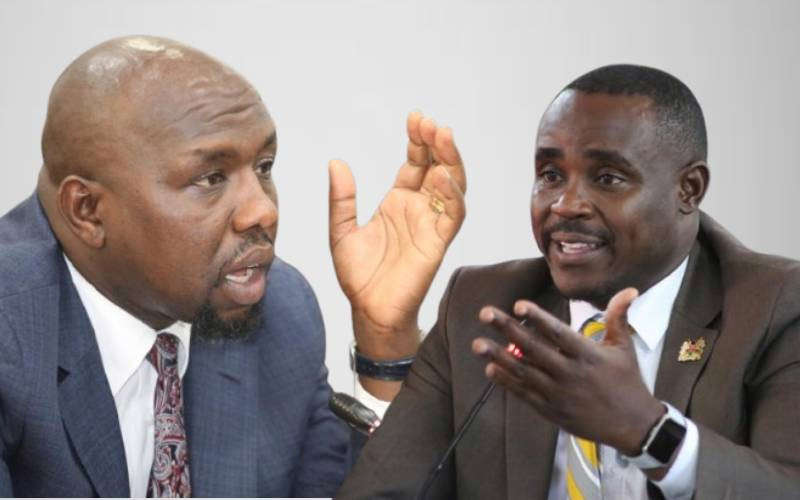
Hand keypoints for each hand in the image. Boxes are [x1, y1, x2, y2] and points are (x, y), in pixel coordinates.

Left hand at [329, 111, 465, 360]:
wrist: (368, 310)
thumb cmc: (358, 276)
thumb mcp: (341, 230)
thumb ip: (342, 199)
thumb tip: (336, 162)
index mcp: (398, 202)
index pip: (415, 164)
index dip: (417, 142)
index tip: (415, 119)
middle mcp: (419, 209)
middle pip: (437, 168)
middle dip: (436, 144)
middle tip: (429, 123)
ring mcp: (431, 225)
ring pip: (452, 186)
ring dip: (450, 161)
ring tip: (442, 137)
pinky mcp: (438, 243)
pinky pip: (452, 215)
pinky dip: (452, 196)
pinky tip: (441, 178)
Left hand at [472, 288, 664, 455]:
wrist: (633, 425)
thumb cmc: (628, 382)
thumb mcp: (624, 347)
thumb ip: (618, 316)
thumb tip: (630, 289)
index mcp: (588, 355)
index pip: (558, 333)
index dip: (537, 318)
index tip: (518, 305)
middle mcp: (570, 373)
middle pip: (533, 348)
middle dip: (507, 329)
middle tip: (485, 313)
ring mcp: (558, 393)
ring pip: (524, 372)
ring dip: (498, 357)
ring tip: (477, 344)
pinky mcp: (551, 410)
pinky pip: (524, 393)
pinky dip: (507, 381)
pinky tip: (490, 369)